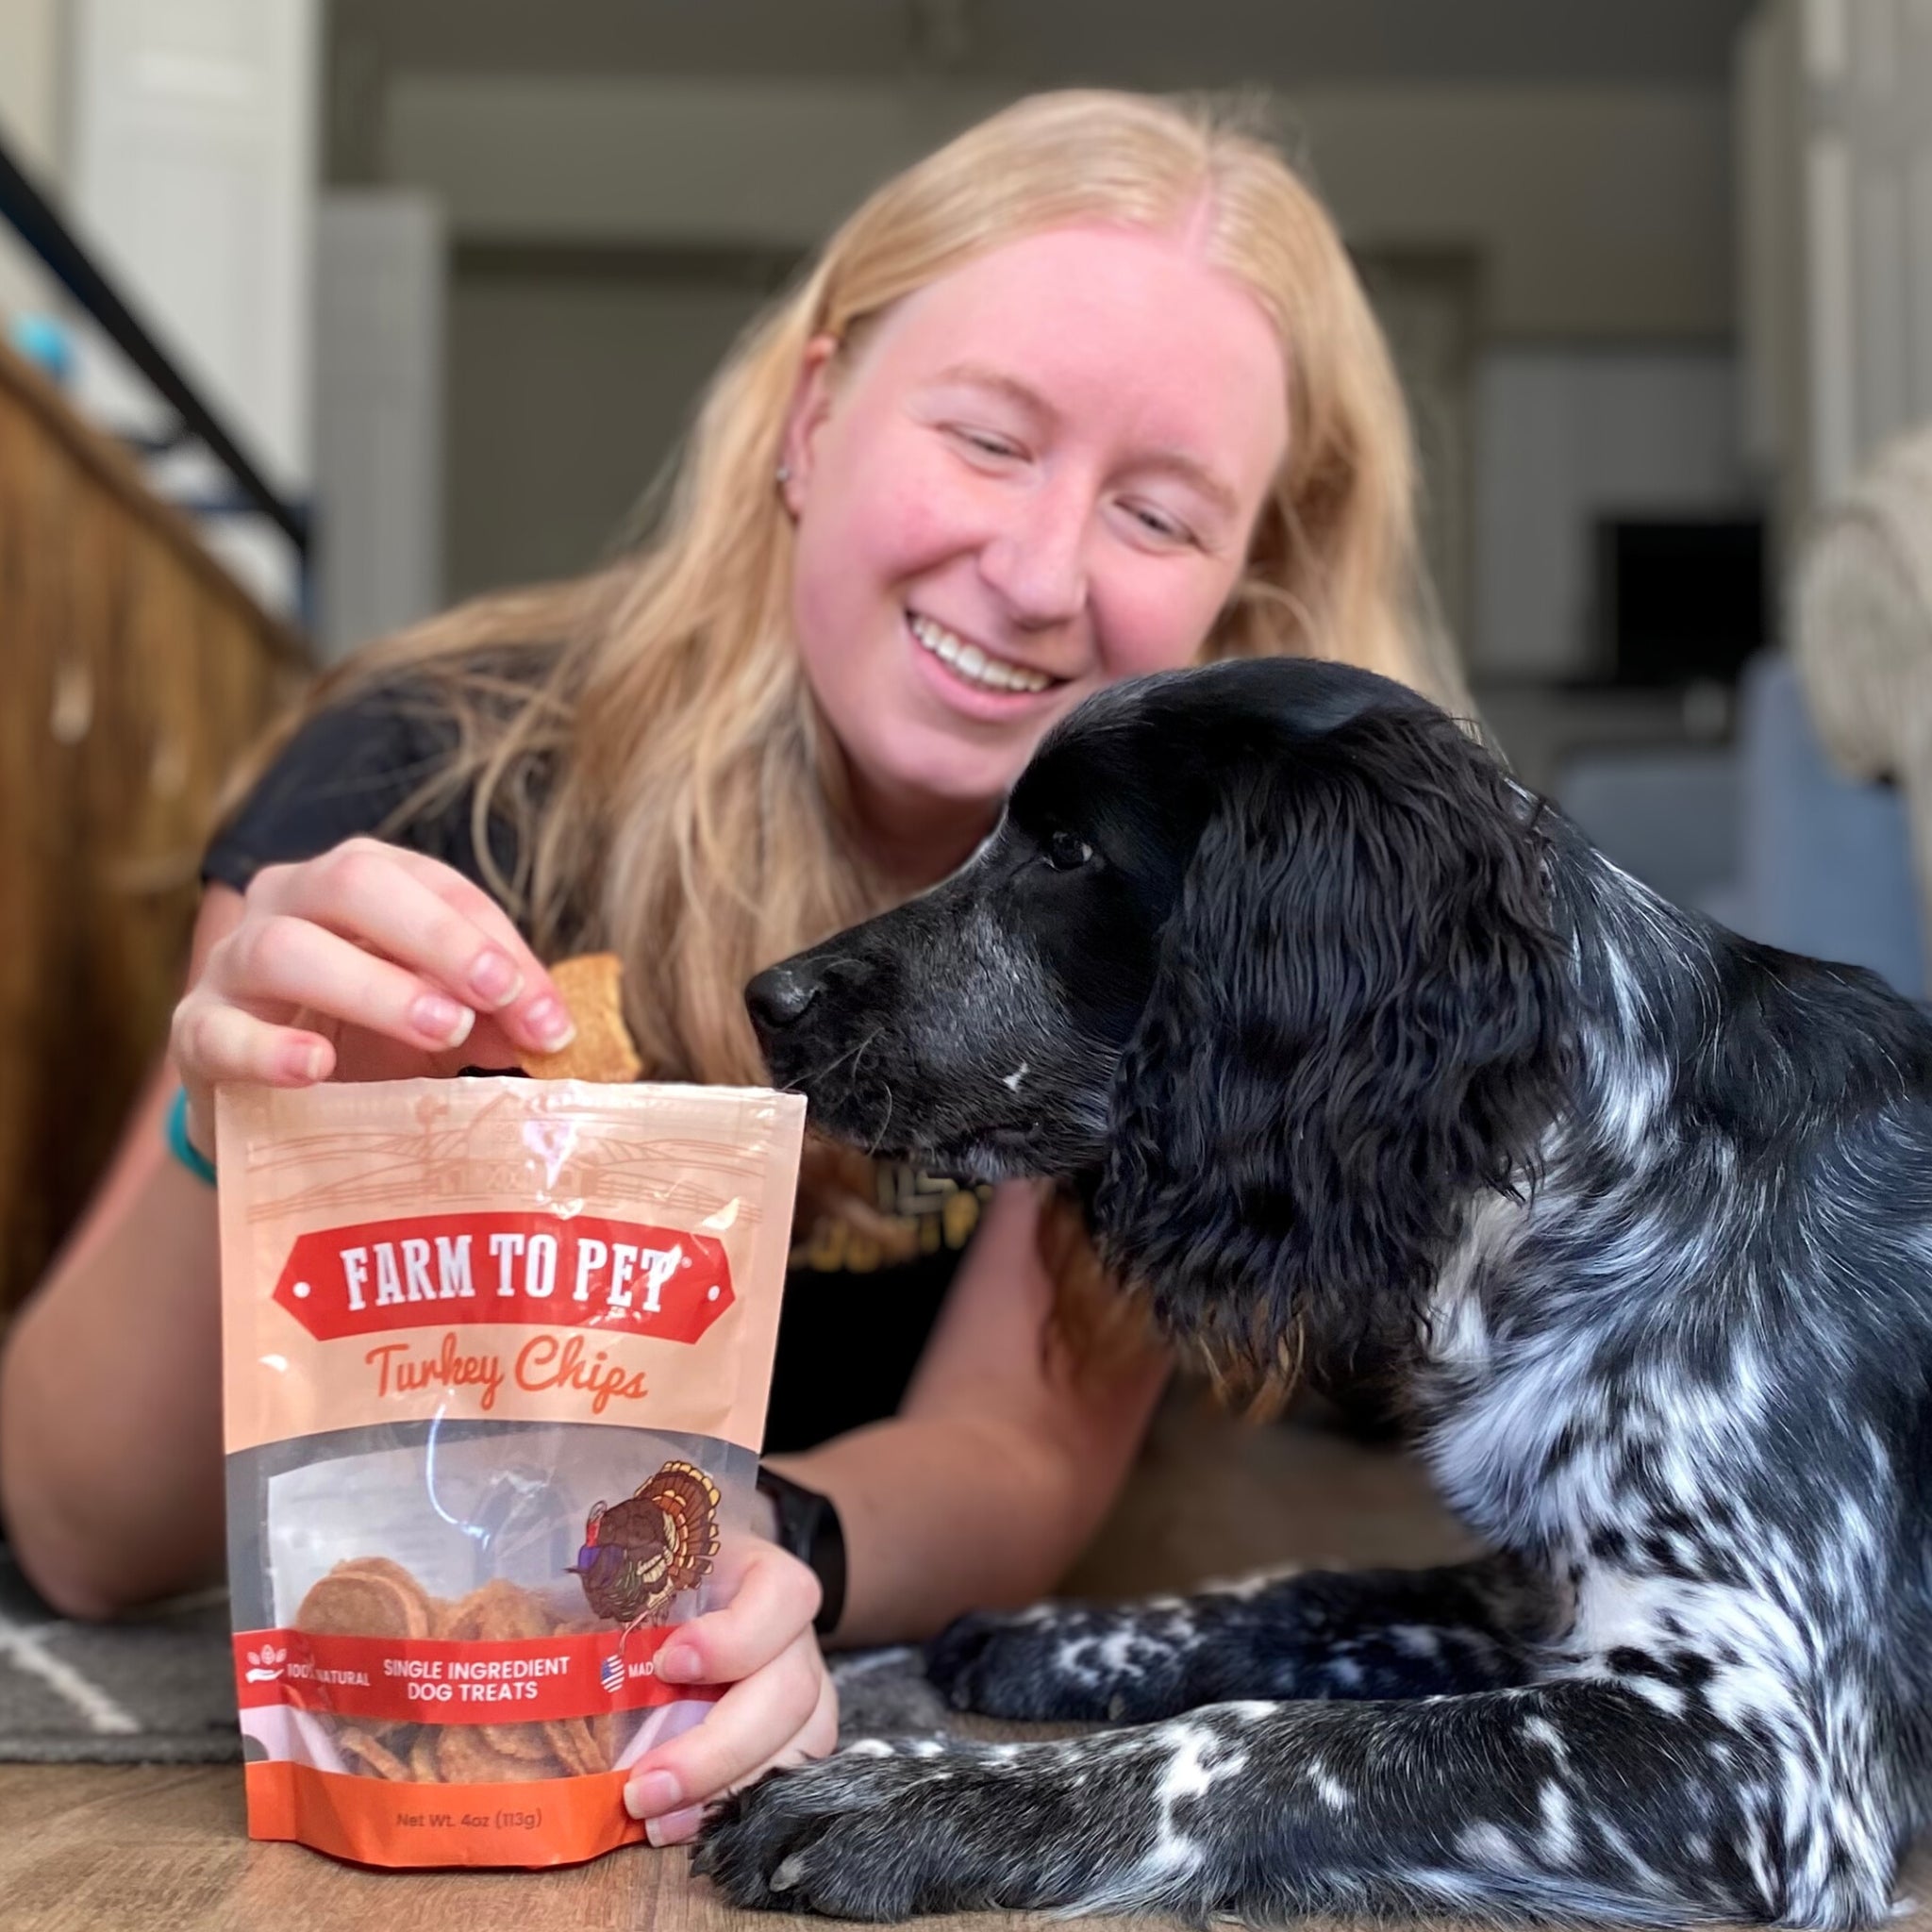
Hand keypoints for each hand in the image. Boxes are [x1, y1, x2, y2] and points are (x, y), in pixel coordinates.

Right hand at [169, 837, 577, 1159]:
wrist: (275, 1111)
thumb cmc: (371, 1045)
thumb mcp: (442, 1025)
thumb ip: (494, 1019)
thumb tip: (550, 1033)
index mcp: (362, 883)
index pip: (435, 885)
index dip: (495, 942)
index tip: (545, 1015)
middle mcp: (290, 901)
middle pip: (353, 881)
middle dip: (437, 936)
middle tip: (494, 996)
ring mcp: (234, 965)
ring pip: (285, 947)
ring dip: (372, 986)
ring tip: (438, 1029)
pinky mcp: (196, 1034)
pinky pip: (220, 1030)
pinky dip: (268, 1047)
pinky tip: (317, 1068)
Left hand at [623, 1534, 836, 1846]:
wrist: (674, 1599)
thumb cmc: (648, 1578)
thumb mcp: (630, 1563)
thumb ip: (603, 1583)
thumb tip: (522, 1619)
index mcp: (758, 1575)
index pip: (782, 1596)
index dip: (736, 1637)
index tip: (666, 1663)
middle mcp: (792, 1635)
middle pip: (790, 1691)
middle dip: (716, 1749)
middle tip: (642, 1787)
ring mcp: (802, 1688)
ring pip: (799, 1745)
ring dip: (725, 1791)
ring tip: (655, 1820)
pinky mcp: (792, 1738)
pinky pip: (787, 1781)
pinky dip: (733, 1809)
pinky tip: (680, 1826)